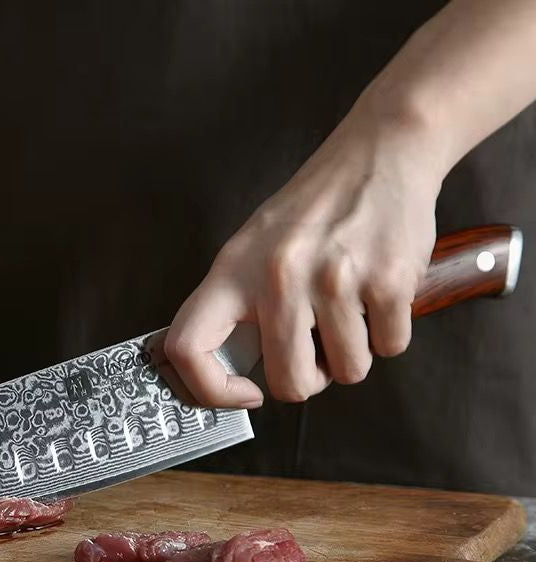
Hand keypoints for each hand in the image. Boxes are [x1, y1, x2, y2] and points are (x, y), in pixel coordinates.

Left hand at [165, 109, 441, 406]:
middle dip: (309, 379)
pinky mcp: (388, 280)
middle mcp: (278, 276)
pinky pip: (390, 348)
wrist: (380, 152)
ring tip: (350, 310)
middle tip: (316, 350)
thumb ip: (237, 307)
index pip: (188, 348)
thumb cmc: (312, 209)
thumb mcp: (252, 248)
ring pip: (348, 372)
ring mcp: (334, 279)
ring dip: (353, 353)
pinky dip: (388, 333)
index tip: (244, 393)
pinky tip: (379, 295)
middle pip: (290, 384)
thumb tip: (234, 374)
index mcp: (233, 271)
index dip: (211, 390)